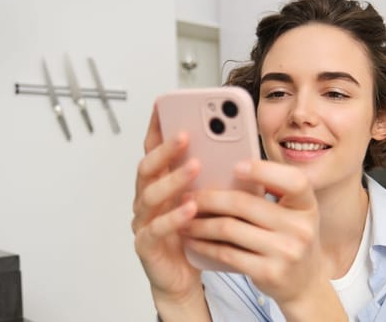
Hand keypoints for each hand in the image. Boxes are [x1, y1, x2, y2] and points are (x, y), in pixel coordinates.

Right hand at [131, 107, 203, 305]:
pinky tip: (191, 208)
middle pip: (148, 166)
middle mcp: (147, 198)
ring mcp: (144, 221)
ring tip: (195, 167)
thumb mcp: (209, 201)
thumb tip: (241, 151)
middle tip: (186, 134)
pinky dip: (173, 217)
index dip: (157, 126)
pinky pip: (156, 229)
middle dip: (166, 148)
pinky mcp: (147, 245)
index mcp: (160, 182)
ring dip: (173, 179)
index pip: (154, 148)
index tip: (165, 105)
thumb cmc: (196, 236)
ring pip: (151, 195)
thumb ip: (215, 178)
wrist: (183, 279)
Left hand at [182, 160, 326, 305]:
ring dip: (200, 223)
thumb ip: (271, 195)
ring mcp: (287, 252)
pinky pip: (227, 254)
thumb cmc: (290, 240)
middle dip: (209, 199)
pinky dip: (205, 246)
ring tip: (184, 219)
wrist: (305, 283)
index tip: (235, 166)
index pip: (293, 181)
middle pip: (245, 204)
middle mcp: (301, 228)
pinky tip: (193, 240)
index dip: (264, 170)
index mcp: (307, 206)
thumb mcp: (292, 215)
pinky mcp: (270, 273)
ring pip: (230, 229)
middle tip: (187, 196)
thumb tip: (225, 172)